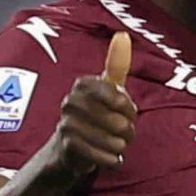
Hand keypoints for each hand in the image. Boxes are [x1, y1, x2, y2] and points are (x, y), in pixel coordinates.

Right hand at [48, 32, 134, 176]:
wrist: (68, 151)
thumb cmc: (94, 116)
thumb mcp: (107, 89)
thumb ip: (116, 65)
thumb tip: (123, 35)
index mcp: (83, 84)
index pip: (118, 96)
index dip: (128, 109)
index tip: (128, 113)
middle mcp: (70, 101)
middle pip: (118, 120)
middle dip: (128, 131)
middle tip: (125, 135)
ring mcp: (66, 123)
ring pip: (111, 139)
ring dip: (120, 147)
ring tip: (118, 146)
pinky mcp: (67, 146)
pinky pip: (100, 155)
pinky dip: (111, 160)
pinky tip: (113, 159)